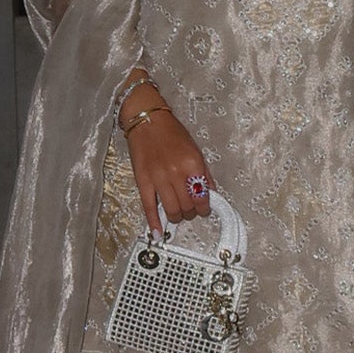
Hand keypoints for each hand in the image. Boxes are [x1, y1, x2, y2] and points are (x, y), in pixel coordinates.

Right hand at [122, 104, 213, 229]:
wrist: (147, 120)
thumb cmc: (172, 133)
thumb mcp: (195, 150)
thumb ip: (204, 173)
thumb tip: (211, 193)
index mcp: (192, 165)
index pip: (203, 197)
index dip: (205, 208)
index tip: (204, 210)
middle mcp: (176, 173)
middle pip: (187, 206)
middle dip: (191, 213)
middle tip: (190, 211)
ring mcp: (158, 178)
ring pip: (171, 210)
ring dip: (177, 217)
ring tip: (178, 214)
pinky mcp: (143, 181)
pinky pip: (149, 206)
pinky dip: (154, 222)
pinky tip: (157, 232)